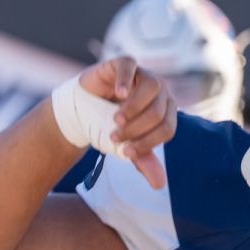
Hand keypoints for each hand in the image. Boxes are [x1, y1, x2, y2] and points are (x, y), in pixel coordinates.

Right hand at [77, 57, 176, 188]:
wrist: (80, 112)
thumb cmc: (107, 128)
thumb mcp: (125, 147)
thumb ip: (143, 162)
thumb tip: (160, 185)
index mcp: (166, 112)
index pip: (168, 129)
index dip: (148, 143)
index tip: (125, 152)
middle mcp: (160, 92)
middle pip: (159, 111)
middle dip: (137, 129)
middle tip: (115, 137)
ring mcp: (143, 75)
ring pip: (152, 87)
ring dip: (134, 109)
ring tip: (115, 120)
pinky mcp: (124, 64)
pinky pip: (131, 66)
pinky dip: (127, 80)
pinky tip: (119, 94)